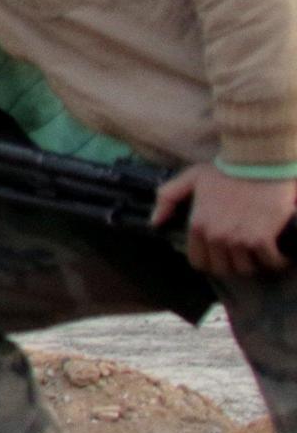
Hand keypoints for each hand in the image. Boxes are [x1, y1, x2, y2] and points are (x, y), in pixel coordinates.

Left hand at [154, 165, 296, 278]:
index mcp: (198, 225)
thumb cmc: (226, 169)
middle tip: (242, 254)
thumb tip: (155, 222)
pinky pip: (269, 262)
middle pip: (223, 269)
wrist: (257, 162)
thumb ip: (167, 198)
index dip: (211, 262)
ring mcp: (238, 240)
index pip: (199, 261)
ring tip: (259, 254)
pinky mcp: (261, 239)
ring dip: (254, 263)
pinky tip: (278, 255)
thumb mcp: (190, 178)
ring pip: (246, 269)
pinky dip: (276, 261)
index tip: (222, 257)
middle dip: (232, 264)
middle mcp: (215, 236)